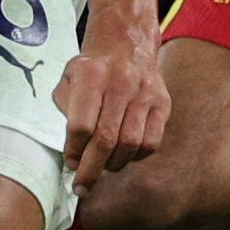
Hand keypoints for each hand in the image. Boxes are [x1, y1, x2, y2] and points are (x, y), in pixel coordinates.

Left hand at [54, 27, 167, 182]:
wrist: (127, 43)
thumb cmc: (93, 69)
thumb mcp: (69, 78)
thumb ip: (66, 109)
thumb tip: (73, 152)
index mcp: (92, 75)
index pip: (81, 125)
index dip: (74, 151)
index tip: (71, 163)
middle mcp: (121, 82)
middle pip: (106, 139)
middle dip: (91, 169)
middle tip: (82, 186)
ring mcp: (145, 93)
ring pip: (130, 144)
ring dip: (114, 164)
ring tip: (103, 166)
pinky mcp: (163, 103)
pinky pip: (151, 142)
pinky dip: (136, 156)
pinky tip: (124, 154)